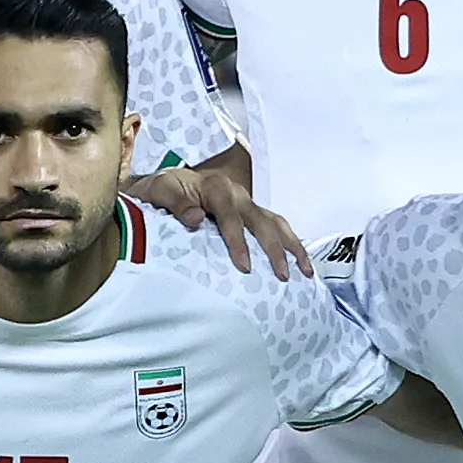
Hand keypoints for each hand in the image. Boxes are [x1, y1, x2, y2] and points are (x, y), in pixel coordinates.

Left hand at [133, 161, 307, 275]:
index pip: (231, 216)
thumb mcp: (158, 191)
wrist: (163, 187)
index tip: (245, 266)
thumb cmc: (160, 192)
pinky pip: (275, 226)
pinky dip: (290, 244)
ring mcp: (246, 203)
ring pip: (276, 223)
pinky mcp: (250, 213)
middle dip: (275, 248)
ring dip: (292, 246)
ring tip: (304, 271)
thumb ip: (175, 203)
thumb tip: (196, 218)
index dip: (239, 241)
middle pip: (262, 221)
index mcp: (215, 187)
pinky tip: (300, 263)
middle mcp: (236, 193)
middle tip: (282, 275)